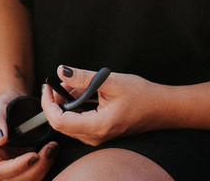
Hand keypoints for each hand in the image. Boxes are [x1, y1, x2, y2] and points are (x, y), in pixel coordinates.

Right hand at [0, 91, 57, 180]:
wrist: (14, 103)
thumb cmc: (4, 104)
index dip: (16, 167)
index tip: (34, 155)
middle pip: (12, 180)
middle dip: (33, 169)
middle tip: (49, 150)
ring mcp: (10, 165)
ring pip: (25, 179)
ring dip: (41, 169)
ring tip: (52, 148)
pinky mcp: (23, 164)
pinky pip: (33, 173)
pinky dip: (44, 166)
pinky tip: (52, 151)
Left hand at [40, 66, 156, 145]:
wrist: (162, 108)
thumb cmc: (142, 95)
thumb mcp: (111, 81)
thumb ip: (84, 77)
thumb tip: (61, 71)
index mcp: (97, 126)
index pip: (59, 121)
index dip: (48, 103)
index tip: (47, 86)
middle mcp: (96, 137)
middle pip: (62, 124)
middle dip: (55, 102)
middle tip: (58, 82)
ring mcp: (98, 137)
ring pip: (70, 124)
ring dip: (65, 104)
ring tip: (71, 84)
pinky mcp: (101, 133)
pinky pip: (79, 123)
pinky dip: (75, 108)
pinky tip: (80, 93)